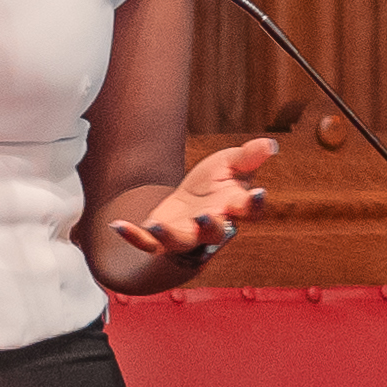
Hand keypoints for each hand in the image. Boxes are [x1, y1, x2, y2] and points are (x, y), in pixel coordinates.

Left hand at [107, 132, 277, 271]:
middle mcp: (212, 227)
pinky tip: (117, 225)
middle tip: (208, 215)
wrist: (188, 205)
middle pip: (215, 231)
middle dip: (211, 225)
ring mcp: (186, 236)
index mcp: (233, 208)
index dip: (256, 203)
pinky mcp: (161, 240)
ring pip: (181, 241)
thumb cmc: (213, 185)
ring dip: (170, 235)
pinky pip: (147, 243)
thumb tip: (270, 144)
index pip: (250, 210)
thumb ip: (247, 157)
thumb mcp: (229, 164)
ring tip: (157, 225)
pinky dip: (134, 237)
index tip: (259, 192)